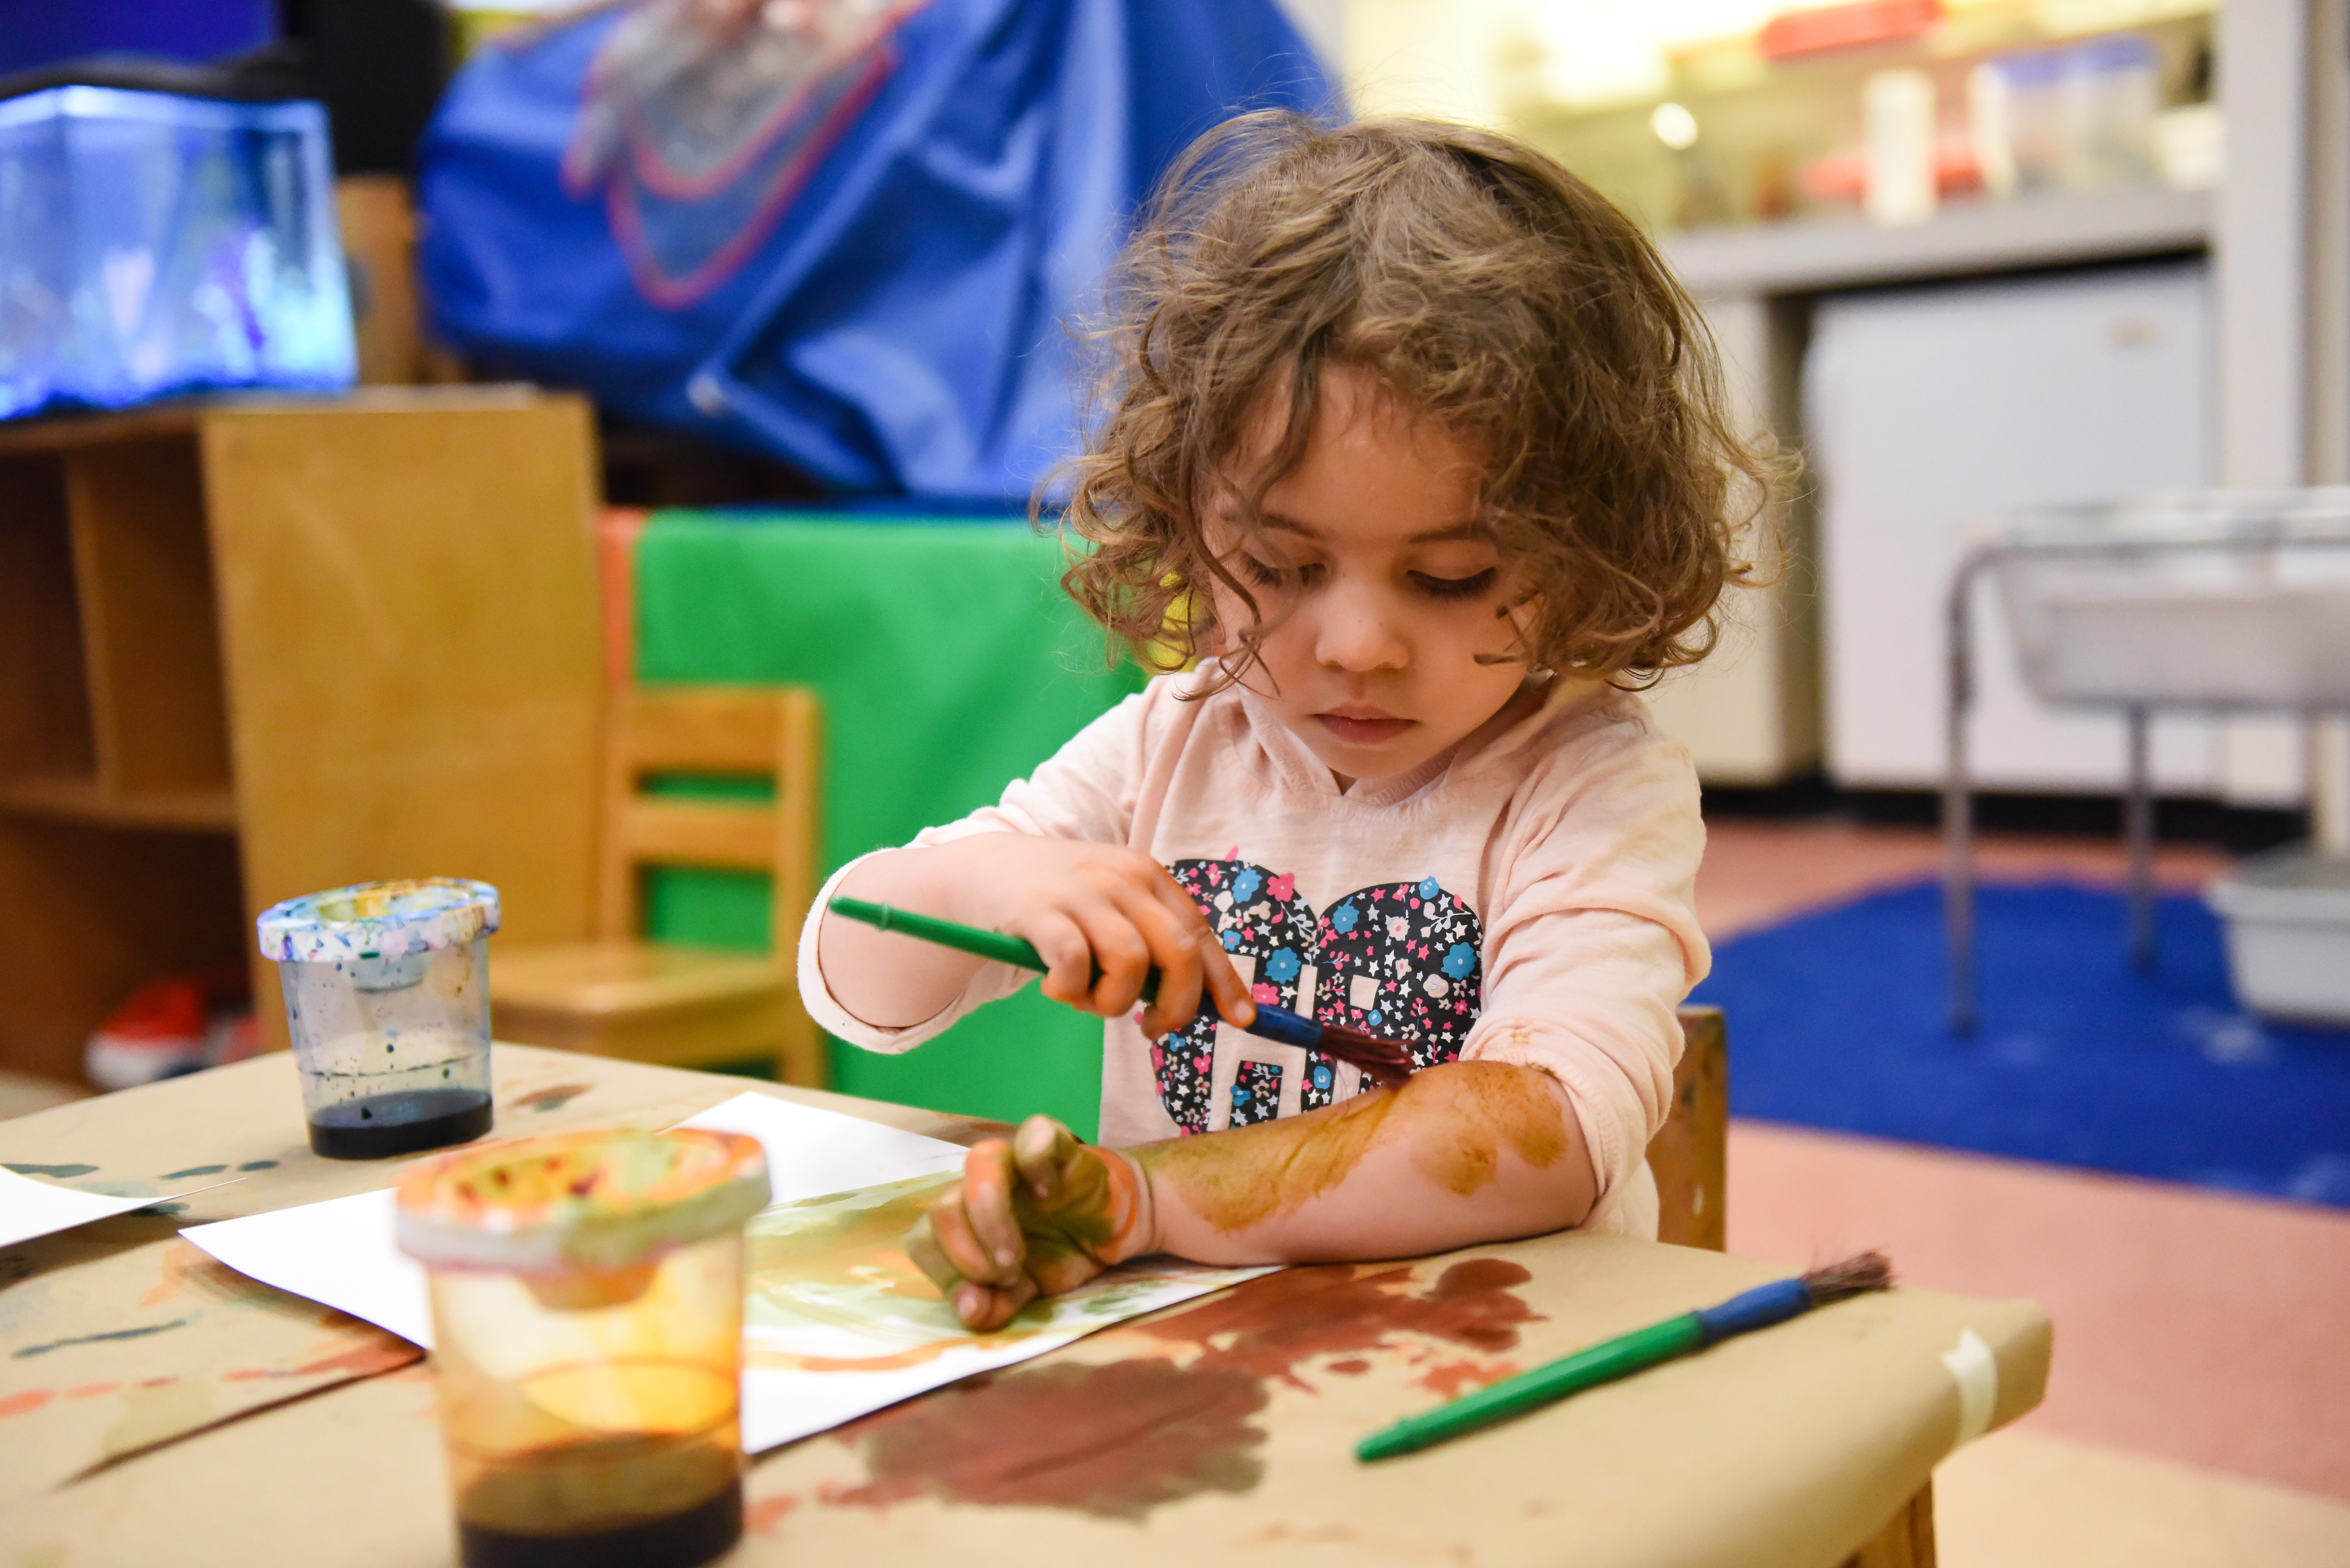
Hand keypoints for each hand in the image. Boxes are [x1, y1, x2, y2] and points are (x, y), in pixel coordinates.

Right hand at [839, 834, 1254, 1037]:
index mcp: (1149, 878)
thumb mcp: (1114, 909)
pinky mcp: (1039, 910)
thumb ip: (1151, 945)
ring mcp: (1081, 891)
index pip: (1200, 936)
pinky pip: (1073, 964)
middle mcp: (1122, 879)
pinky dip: (1071, 990)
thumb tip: (1192, 1003)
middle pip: (1177, 953)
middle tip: (1151, 1028)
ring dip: (1114, 1002)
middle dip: (1176, 1005)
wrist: (988, 869)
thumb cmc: (1062, 902)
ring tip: (1088, 1002)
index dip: (1224, 983)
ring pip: (1129, 963)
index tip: (1241, 1020)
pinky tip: (1056, 987)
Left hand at [906, 1116, 1154, 1330]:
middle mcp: (979, 1185)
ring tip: (1017, 1255)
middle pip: (943, 1206)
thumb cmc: (1059, 1253)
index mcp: (962, 1220)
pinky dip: (1036, 1164)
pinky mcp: (1056, 1143)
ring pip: (980, 1161)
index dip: (946, 1275)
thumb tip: (971, 1311)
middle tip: (1007, 1276)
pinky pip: (1035, 1136)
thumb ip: (993, 1305)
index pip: (922, 1240)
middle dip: (969, 1255)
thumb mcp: (1023, 1294)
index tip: (984, 1302)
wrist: (1111, 1228)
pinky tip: (1049, 1193)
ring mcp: (1016, 1159)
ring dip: (992, 1217)